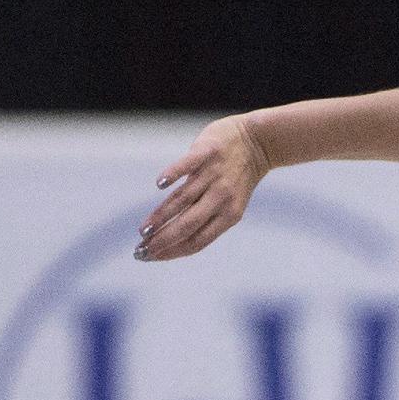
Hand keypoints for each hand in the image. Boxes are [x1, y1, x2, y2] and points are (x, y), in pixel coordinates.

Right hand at [137, 116, 270, 261]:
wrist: (258, 142)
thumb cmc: (236, 176)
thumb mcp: (229, 203)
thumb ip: (205, 217)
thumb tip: (171, 236)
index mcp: (229, 215)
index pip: (197, 240)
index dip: (172, 251)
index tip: (149, 256)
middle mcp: (222, 198)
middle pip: (188, 224)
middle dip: (163, 240)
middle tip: (140, 249)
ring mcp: (214, 174)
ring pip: (183, 199)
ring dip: (161, 216)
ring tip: (144, 230)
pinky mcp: (207, 151)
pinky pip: (188, 165)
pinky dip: (173, 174)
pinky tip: (159, 184)